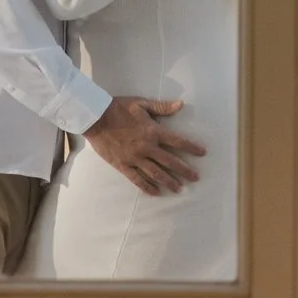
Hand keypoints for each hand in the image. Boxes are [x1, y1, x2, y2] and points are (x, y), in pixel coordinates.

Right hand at [85, 96, 204, 195]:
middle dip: (184, 170)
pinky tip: (156, 193)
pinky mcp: (123, 165)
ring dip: (169, 182)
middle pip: (170, 161)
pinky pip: (137, 179)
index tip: (202, 153)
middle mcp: (147, 147)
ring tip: (179, 188)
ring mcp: (135, 158)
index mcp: (153, 131)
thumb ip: (162, 107)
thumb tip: (181, 105)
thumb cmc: (118, 108)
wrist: (95, 117)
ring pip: (156, 173)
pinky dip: (147, 187)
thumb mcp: (141, 104)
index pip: (178, 141)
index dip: (191, 147)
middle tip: (195, 178)